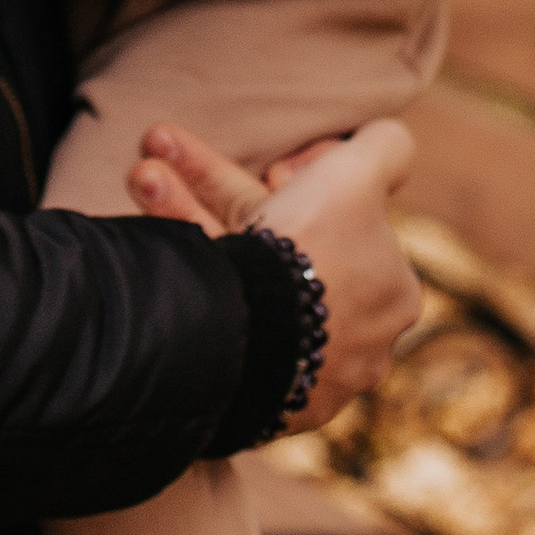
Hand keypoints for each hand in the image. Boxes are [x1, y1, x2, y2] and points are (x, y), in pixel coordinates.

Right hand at [132, 117, 421, 428]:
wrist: (245, 332)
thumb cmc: (309, 247)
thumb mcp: (357, 172)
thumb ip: (385, 147)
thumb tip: (388, 141)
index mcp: (393, 295)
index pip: (347, 224)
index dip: (303, 186)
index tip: (272, 172)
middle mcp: (354, 342)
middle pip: (283, 248)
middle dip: (221, 193)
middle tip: (174, 160)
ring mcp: (298, 373)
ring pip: (241, 276)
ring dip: (187, 215)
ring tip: (142, 177)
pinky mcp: (248, 394)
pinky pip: (216, 315)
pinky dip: (186, 267)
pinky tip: (154, 240)